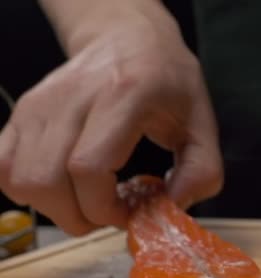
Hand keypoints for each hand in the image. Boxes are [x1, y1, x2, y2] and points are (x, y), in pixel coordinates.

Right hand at [0, 9, 222, 235]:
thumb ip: (202, 171)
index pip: (88, 166)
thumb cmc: (167, 80)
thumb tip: (174, 208)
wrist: (128, 39)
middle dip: (79, 216)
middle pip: (46, 180)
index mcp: (125, 95)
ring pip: (20, 179)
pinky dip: (27, 191)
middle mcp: (73, 97)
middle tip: (108, 212)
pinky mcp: (22, 113)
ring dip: (53, 208)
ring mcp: (40, 104)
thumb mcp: (203, 123)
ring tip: (87, 200)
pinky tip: (61, 187)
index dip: (103, 206)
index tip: (127, 212)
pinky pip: (3, 167)